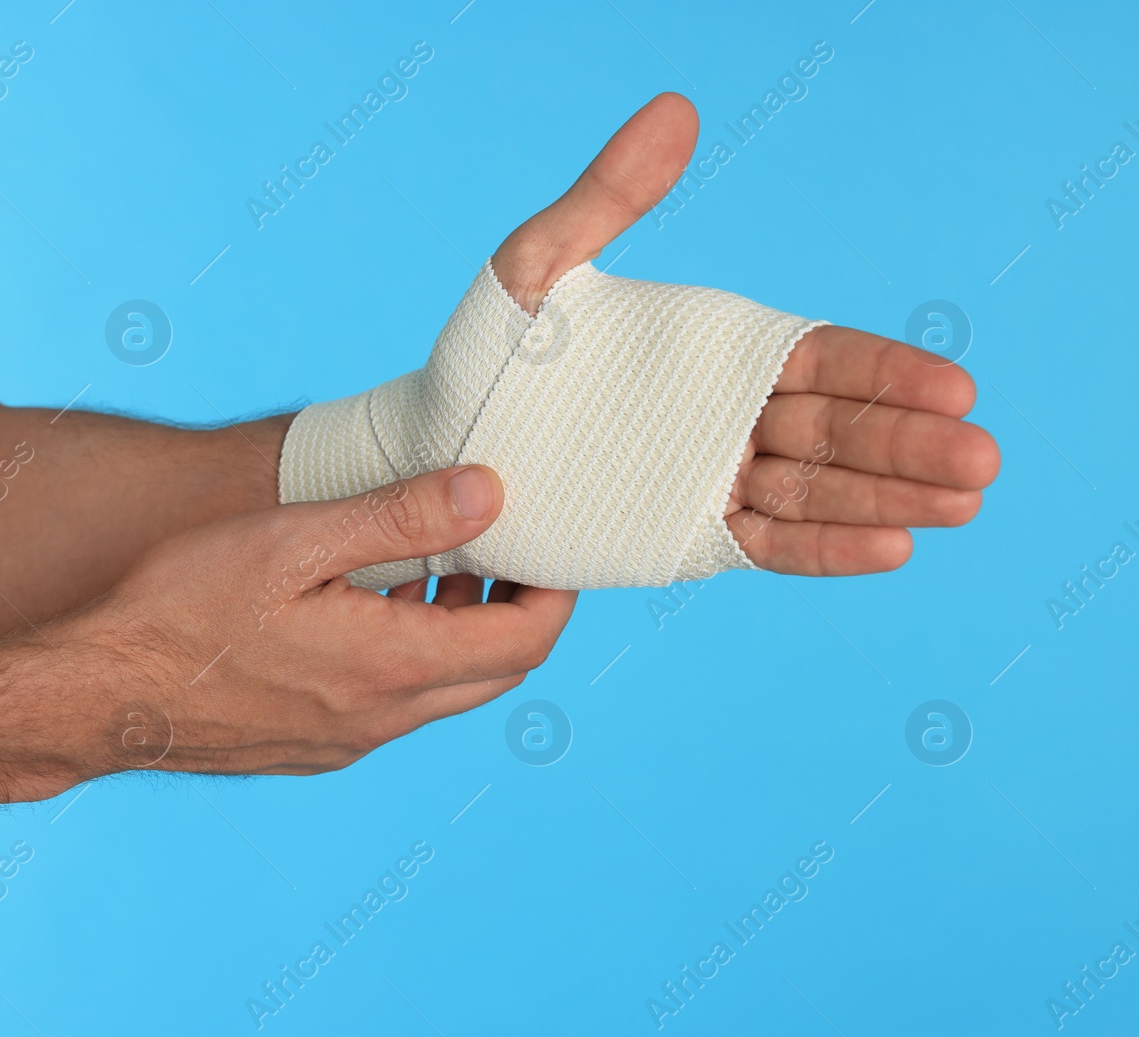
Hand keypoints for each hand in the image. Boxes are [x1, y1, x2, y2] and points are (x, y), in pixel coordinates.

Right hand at [34, 466, 574, 782]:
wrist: (95, 697)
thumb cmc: (179, 609)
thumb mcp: (293, 541)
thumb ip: (397, 516)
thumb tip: (489, 491)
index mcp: (390, 666)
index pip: (524, 642)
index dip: (554, 592)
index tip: (551, 542)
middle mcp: (380, 718)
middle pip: (494, 672)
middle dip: (516, 610)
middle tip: (503, 545)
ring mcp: (345, 741)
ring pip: (441, 690)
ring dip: (459, 630)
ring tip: (436, 562)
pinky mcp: (310, 747)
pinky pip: (389, 705)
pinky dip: (408, 654)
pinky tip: (366, 605)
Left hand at [489, 93, 999, 575]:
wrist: (437, 448)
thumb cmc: (485, 353)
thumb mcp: (539, 266)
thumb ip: (608, 197)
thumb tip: (674, 110)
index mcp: (713, 350)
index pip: (823, 359)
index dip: (889, 373)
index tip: (953, 386)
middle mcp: (726, 415)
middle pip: (840, 427)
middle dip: (911, 444)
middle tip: (979, 460)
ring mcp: (711, 478)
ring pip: (818, 489)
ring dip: (892, 497)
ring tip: (963, 504)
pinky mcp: (684, 536)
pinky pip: (767, 543)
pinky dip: (826, 548)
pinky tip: (891, 546)